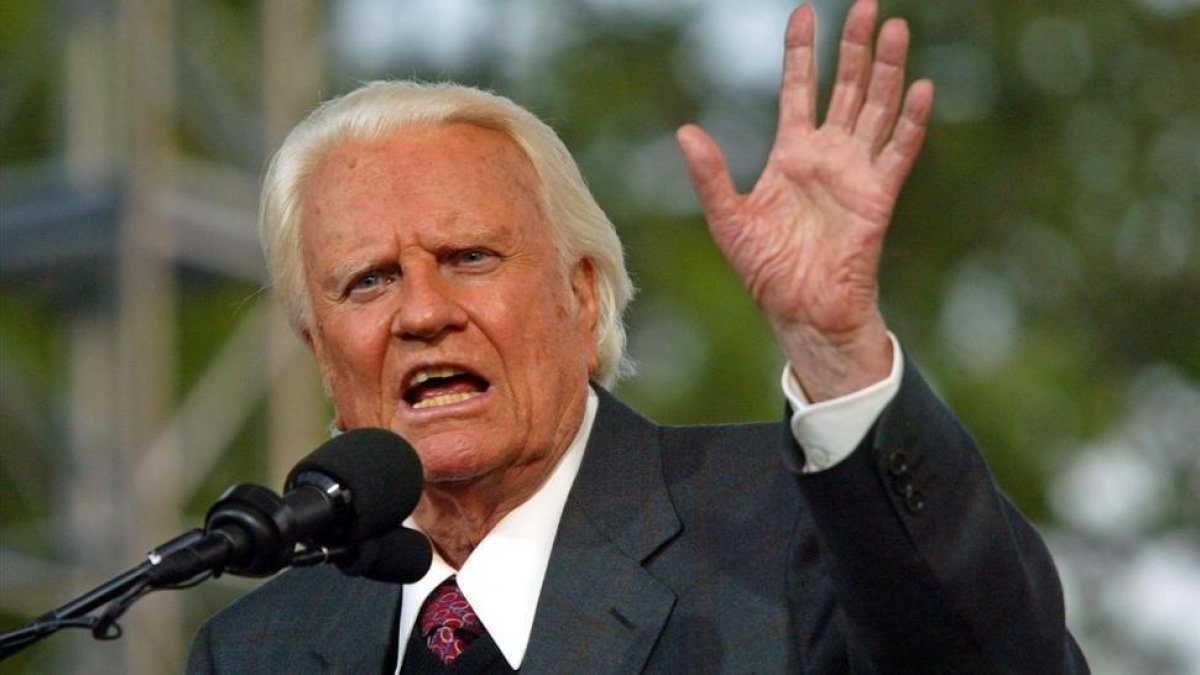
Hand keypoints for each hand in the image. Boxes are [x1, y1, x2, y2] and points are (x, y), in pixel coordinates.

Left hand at [676, 0, 932, 400]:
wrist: (802, 311)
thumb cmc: (766, 270)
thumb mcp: (728, 219)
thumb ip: (710, 175)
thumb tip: (685, 131)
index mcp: (791, 154)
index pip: (798, 88)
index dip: (802, 52)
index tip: (805, 12)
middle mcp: (827, 155)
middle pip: (845, 87)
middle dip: (855, 46)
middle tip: (866, 4)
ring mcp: (856, 172)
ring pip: (876, 108)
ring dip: (887, 70)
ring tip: (896, 28)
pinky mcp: (878, 196)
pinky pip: (898, 152)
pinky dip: (910, 122)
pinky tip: (920, 89)